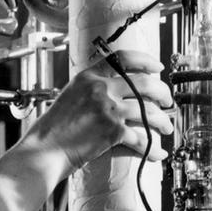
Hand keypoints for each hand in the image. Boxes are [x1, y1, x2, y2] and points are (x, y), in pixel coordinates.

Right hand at [23, 49, 174, 176]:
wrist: (44, 150)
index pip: (124, 58)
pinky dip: (152, 148)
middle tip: (167, 102)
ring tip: (167, 128)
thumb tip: (118, 88)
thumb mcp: (72, 95)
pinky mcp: (112, 131)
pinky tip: (157, 153)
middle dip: (163, 93)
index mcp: (89, 76)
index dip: (146, 60)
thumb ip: (93, 88)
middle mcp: (100, 88)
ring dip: (163, 121)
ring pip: (149, 111)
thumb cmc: (54, 128)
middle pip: (145, 83)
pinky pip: (141, 138)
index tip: (158, 66)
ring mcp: (108, 109)